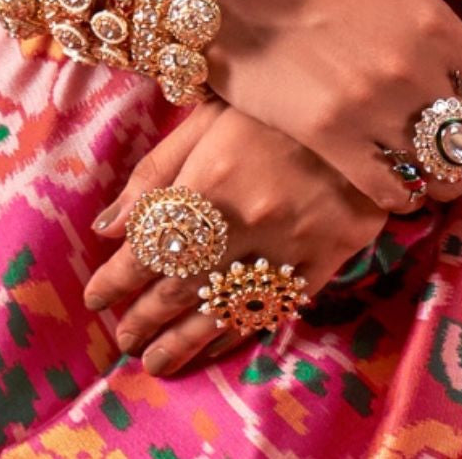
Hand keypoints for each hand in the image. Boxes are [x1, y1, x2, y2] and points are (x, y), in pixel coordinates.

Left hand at [83, 99, 388, 376]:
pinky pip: (274, 307)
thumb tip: (109, 226)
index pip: (148, 247)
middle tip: (121, 338)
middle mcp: (244, 223)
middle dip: (144, 316)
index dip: (117, 278)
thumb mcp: (209, 114)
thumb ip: (158, 170)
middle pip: (180, 285)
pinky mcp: (326, 257)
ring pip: (223, 309)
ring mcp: (288, 246)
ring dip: (183, 340)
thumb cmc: (276, 100)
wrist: (365, 101)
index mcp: (209, 181)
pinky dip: (238, 331)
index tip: (96, 296)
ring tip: (156, 360)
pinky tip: (215, 344)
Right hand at [205, 0, 461, 212]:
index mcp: (434, 20)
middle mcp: (411, 71)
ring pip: (447, 179)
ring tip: (427, 153)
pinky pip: (395, 194)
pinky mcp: (330, 140)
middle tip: (457, 130)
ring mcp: (370, 110)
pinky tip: (393, 170)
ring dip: (446, 173)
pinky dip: (405, 193)